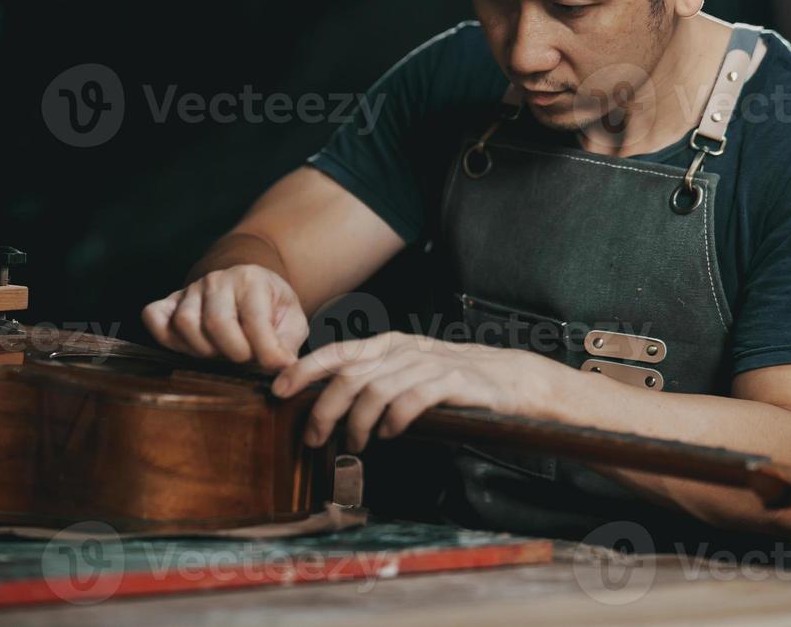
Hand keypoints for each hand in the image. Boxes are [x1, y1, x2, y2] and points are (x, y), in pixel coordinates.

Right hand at [141, 264, 307, 369]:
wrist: (246, 285)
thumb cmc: (269, 307)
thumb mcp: (291, 319)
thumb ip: (289, 341)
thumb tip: (283, 367)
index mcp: (252, 280)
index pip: (254, 318)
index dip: (265, 349)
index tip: (275, 367)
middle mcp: (218, 280)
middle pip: (216, 322)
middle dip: (234, 351)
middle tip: (245, 358)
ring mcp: (190, 290)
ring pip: (185, 323)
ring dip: (203, 350)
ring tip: (220, 353)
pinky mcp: (169, 301)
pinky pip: (154, 317)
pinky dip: (167, 338)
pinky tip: (191, 346)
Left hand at [270, 332, 558, 450]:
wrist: (511, 379)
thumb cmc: (455, 381)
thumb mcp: (409, 371)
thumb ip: (375, 378)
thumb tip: (328, 402)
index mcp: (390, 345)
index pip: (338, 352)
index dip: (304, 369)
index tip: (279, 389)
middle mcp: (404, 350)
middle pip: (349, 375)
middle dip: (323, 408)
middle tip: (313, 438)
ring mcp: (428, 364)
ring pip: (375, 389)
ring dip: (357, 422)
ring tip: (355, 445)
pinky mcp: (452, 383)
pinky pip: (412, 399)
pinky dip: (394, 419)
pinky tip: (390, 434)